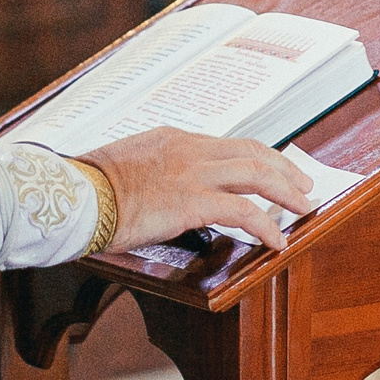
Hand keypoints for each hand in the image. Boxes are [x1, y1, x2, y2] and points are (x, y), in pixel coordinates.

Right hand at [84, 129, 315, 253]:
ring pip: (257, 174)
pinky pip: (243, 211)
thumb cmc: (88, 188)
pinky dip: (266, 225)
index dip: (255, 156)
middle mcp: (188, 149)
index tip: (271, 167)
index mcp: (172, 139)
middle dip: (283, 167)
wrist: (75, 194)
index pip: (226, 144)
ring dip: (286, 191)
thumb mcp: (123, 168)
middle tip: (302, 183)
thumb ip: (148, 173)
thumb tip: (153, 190)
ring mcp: (192, 172)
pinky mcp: (192, 200)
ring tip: (304, 207)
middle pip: (251, 151)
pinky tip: (277, 240)